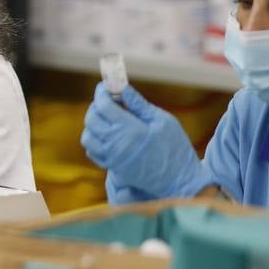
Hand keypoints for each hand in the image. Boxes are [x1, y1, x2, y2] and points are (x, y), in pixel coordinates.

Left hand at [81, 83, 210, 198]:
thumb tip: (122, 88)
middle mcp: (116, 144)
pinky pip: (93, 153)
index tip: (105, 87)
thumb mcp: (163, 121)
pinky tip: (106, 135)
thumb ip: (139, 104)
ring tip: (106, 119)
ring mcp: (113, 158)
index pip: (103, 106)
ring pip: (88, 137)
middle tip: (108, 101)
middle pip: (92, 119)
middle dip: (96, 105)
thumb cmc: (175, 148)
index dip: (101, 93)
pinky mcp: (114, 169)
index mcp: (130, 129)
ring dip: (92, 124)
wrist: (181, 181)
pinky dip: (94, 141)